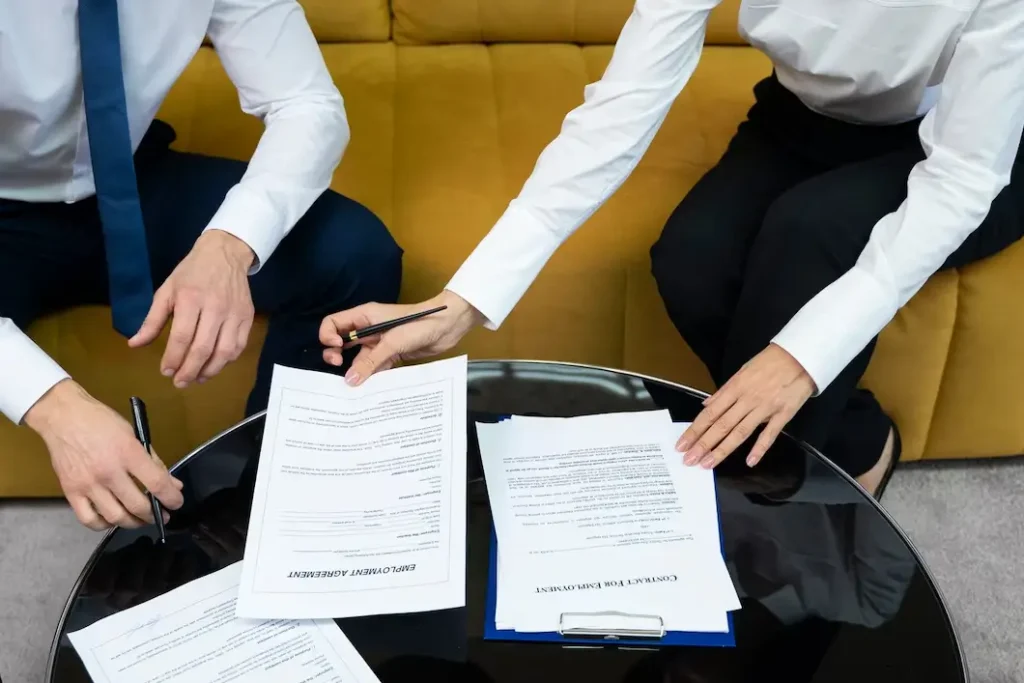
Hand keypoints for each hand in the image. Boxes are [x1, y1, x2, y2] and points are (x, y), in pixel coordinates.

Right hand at [24, 380, 184, 530]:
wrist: (63, 416)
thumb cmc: (101, 421)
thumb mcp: (134, 434)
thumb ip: (154, 462)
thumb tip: (173, 485)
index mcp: (128, 453)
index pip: (156, 483)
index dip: (171, 498)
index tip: (176, 503)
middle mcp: (108, 472)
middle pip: (137, 505)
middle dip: (154, 515)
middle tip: (161, 515)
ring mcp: (88, 484)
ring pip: (115, 517)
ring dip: (132, 523)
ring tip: (140, 519)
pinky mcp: (70, 492)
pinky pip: (88, 519)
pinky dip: (104, 525)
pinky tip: (112, 519)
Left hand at [129, 230, 254, 387]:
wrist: (225, 254)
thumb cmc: (191, 273)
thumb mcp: (166, 291)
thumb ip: (152, 320)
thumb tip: (135, 344)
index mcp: (190, 299)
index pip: (182, 337)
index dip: (173, 358)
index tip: (165, 372)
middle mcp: (215, 308)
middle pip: (203, 348)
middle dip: (190, 370)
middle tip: (179, 383)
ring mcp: (234, 314)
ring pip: (224, 351)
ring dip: (210, 370)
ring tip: (197, 379)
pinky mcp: (247, 317)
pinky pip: (239, 346)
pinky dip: (227, 360)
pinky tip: (214, 366)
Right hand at [320, 290, 484, 385]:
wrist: (448, 326)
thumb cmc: (419, 324)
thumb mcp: (392, 341)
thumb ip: (370, 361)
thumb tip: (349, 381)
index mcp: (363, 316)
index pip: (333, 323)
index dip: (328, 336)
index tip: (337, 348)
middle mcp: (367, 329)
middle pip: (341, 342)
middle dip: (336, 355)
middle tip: (340, 366)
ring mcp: (379, 343)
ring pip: (358, 359)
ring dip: (356, 370)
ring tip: (356, 384)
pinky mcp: (391, 354)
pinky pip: (374, 367)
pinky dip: (372, 376)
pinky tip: (371, 387)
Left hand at [676, 344, 815, 469]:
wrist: (800, 356)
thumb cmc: (770, 362)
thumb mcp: (742, 370)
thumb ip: (724, 391)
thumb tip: (706, 404)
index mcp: (735, 388)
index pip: (710, 413)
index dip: (695, 430)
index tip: (682, 444)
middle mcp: (747, 400)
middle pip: (721, 425)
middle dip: (703, 444)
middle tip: (689, 460)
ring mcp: (765, 408)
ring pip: (740, 432)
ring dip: (723, 450)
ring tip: (708, 463)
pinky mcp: (783, 414)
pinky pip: (770, 434)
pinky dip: (760, 448)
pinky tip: (750, 462)